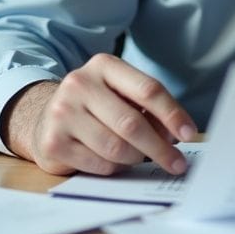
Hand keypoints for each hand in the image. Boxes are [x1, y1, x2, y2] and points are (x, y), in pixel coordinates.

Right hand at [0, 53, 197, 176]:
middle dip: (160, 147)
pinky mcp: (54, 142)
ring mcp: (63, 112)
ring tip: (137, 157)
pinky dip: (114, 168)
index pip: (147, 89)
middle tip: (177, 164)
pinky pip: (99, 164)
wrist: (45, 118)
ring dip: (135, 158)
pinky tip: (112, 161)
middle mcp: (80, 84)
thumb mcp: (120, 95)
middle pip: (132, 123)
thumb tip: (175, 136)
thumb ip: (148, 109)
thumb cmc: (95, 107)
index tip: (189, 133)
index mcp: (104, 66)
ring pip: (116, 148)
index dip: (172, 114)